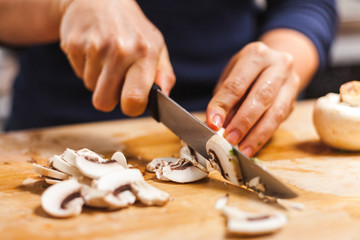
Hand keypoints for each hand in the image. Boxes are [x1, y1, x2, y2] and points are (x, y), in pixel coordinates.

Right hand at [59, 0, 174, 115]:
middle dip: (109, 97)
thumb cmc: (132, 28)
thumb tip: (164, 97)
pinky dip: (86, 67)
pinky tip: (94, 50)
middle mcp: (120, 50)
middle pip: (104, 102)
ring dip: (99, 79)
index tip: (131, 102)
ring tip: (106, 57)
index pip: (134, 99)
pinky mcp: (74, 44)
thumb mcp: (156, 45)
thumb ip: (163, 74)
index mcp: (144, 53)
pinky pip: (79, 74)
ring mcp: (95, 47)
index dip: (131, 108)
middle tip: (116, 79)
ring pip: (91, 88)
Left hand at [206, 42, 299, 156]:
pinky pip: (279, 121)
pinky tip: (252, 147)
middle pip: (260, 97)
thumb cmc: (247, 71)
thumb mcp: (231, 76)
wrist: (277, 64)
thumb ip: (225, 98)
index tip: (213, 123)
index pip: (237, 84)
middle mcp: (278, 65)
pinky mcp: (294, 100)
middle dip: (243, 122)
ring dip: (256, 134)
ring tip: (241, 149)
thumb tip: (217, 125)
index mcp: (256, 55)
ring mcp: (291, 82)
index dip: (223, 105)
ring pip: (275, 112)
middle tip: (229, 139)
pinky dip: (263, 136)